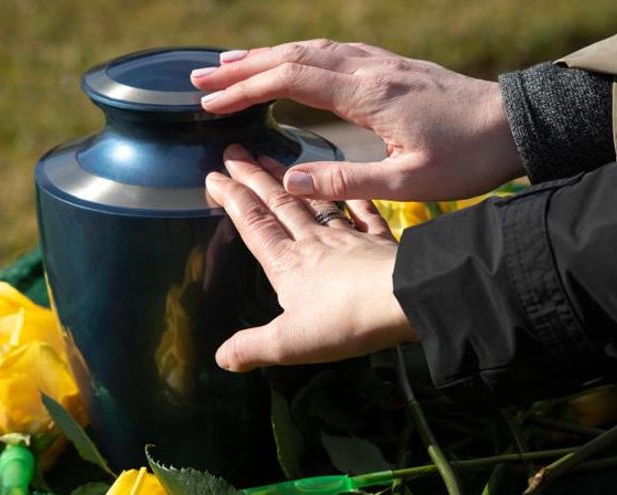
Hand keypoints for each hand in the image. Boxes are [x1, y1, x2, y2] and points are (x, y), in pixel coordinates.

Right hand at [191, 40, 522, 200]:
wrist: (516, 125)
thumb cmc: (468, 157)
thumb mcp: (409, 181)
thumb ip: (347, 180)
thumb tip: (290, 182)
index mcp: (368, 94)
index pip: (291, 80)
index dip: (246, 89)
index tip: (210, 101)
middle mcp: (370, 69)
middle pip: (294, 56)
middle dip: (243, 66)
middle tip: (200, 77)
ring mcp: (383, 63)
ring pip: (313, 49)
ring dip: (269, 55)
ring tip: (232, 64)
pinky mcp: (395, 68)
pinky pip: (336, 52)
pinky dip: (302, 55)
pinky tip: (294, 63)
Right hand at [205, 144, 417, 371]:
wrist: (402, 298)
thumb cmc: (345, 320)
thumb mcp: (289, 343)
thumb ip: (252, 347)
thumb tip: (222, 358)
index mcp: (287, 263)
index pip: (253, 224)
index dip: (231, 199)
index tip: (213, 176)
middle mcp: (314, 242)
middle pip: (278, 204)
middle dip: (253, 178)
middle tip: (235, 152)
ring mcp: (349, 237)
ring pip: (313, 202)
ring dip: (291, 181)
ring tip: (272, 160)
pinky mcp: (380, 240)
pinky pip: (364, 212)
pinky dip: (352, 198)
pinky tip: (346, 188)